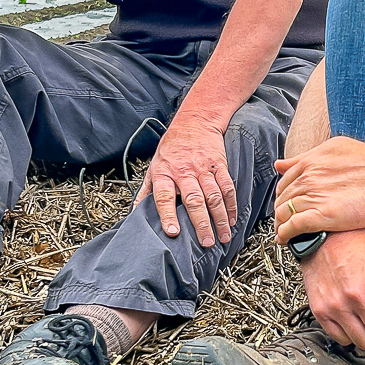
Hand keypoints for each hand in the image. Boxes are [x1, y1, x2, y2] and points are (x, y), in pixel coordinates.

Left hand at [137, 112, 236, 247]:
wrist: (194, 122)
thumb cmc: (171, 148)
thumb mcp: (153, 167)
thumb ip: (145, 192)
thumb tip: (133, 214)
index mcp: (164, 174)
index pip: (164, 197)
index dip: (168, 215)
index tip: (173, 233)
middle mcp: (183, 172)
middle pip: (194, 200)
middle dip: (201, 223)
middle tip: (206, 243)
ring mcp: (203, 168)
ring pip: (213, 196)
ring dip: (219, 219)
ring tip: (222, 237)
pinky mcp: (219, 165)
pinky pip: (227, 187)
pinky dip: (231, 205)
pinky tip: (231, 219)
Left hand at [274, 135, 364, 243]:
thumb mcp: (335, 148)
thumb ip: (306, 158)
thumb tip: (283, 164)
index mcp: (310, 162)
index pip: (284, 183)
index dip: (282, 196)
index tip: (285, 204)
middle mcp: (308, 178)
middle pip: (281, 199)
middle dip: (280, 212)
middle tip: (284, 222)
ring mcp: (313, 196)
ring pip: (283, 213)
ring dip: (280, 225)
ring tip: (284, 233)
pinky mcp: (322, 215)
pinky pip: (293, 226)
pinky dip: (284, 234)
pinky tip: (285, 239)